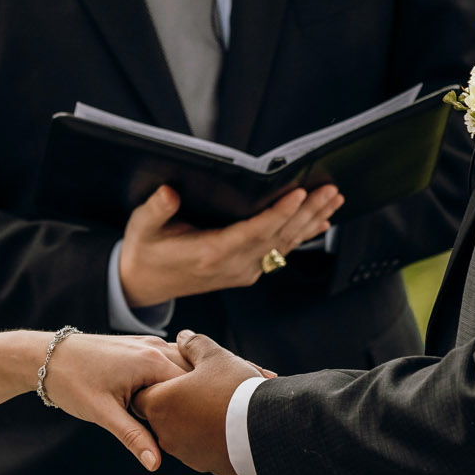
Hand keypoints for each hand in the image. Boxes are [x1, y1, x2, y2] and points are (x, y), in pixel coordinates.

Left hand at [40, 333, 187, 471]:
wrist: (46, 356)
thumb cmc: (72, 382)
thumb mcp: (103, 413)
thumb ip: (134, 437)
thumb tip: (156, 464)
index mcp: (151, 361)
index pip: (192, 388)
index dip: (195, 412)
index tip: (193, 435)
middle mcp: (155, 347)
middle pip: (192, 376)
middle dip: (194, 400)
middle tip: (193, 430)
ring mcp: (148, 343)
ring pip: (182, 368)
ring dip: (185, 389)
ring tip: (184, 417)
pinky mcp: (140, 346)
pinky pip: (169, 362)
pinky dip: (173, 379)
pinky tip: (169, 402)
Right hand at [119, 184, 343, 309]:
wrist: (144, 286)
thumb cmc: (144, 251)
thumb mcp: (142, 227)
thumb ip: (156, 210)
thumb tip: (169, 192)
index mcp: (210, 254)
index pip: (253, 232)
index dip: (278, 214)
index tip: (298, 193)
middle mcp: (232, 266)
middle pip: (278, 237)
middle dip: (306, 212)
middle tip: (330, 189)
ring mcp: (242, 271)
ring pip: (283, 245)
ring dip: (310, 221)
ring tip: (333, 199)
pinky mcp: (246, 271)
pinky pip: (278, 253)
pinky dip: (301, 236)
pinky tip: (319, 222)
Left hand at [132, 330, 267, 474]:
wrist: (265, 431)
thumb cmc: (234, 390)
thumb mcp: (214, 357)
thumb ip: (193, 345)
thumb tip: (183, 337)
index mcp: (159, 402)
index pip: (143, 393)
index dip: (157, 381)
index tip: (177, 376)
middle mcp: (164, 431)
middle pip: (163, 411)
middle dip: (178, 399)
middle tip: (203, 386)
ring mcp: (183, 451)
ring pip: (182, 428)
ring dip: (194, 416)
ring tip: (221, 401)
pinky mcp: (203, 464)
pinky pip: (200, 444)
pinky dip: (208, 433)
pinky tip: (229, 420)